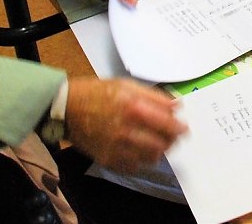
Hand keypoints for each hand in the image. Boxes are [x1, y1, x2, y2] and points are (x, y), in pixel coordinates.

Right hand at [64, 78, 187, 172]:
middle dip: (171, 140)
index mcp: (132, 107)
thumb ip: (153, 96)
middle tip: (172, 136)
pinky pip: (135, 167)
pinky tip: (140, 149)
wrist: (67, 108)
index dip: (179, 127)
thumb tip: (176, 105)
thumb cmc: (96, 92)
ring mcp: (117, 148)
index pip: (166, 123)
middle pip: (162, 143)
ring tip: (157, 142)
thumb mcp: (125, 85)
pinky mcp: (108, 160)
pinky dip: (142, 160)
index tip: (184, 128)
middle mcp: (126, 129)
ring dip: (159, 150)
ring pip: (151, 157)